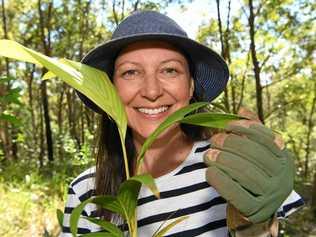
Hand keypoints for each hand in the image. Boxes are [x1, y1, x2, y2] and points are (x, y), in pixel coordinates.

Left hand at [204, 108, 293, 224]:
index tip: (227, 126)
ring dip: (223, 161)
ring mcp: (271, 195)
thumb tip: (242, 110)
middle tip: (214, 141)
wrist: (255, 208)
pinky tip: (209, 172)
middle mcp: (283, 177)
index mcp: (284, 159)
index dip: (246, 130)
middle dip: (231, 145)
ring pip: (245, 173)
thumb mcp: (258, 153)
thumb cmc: (254, 174)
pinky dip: (221, 181)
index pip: (266, 139)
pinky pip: (237, 194)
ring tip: (208, 155)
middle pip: (255, 155)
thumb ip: (252, 131)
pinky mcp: (255, 210)